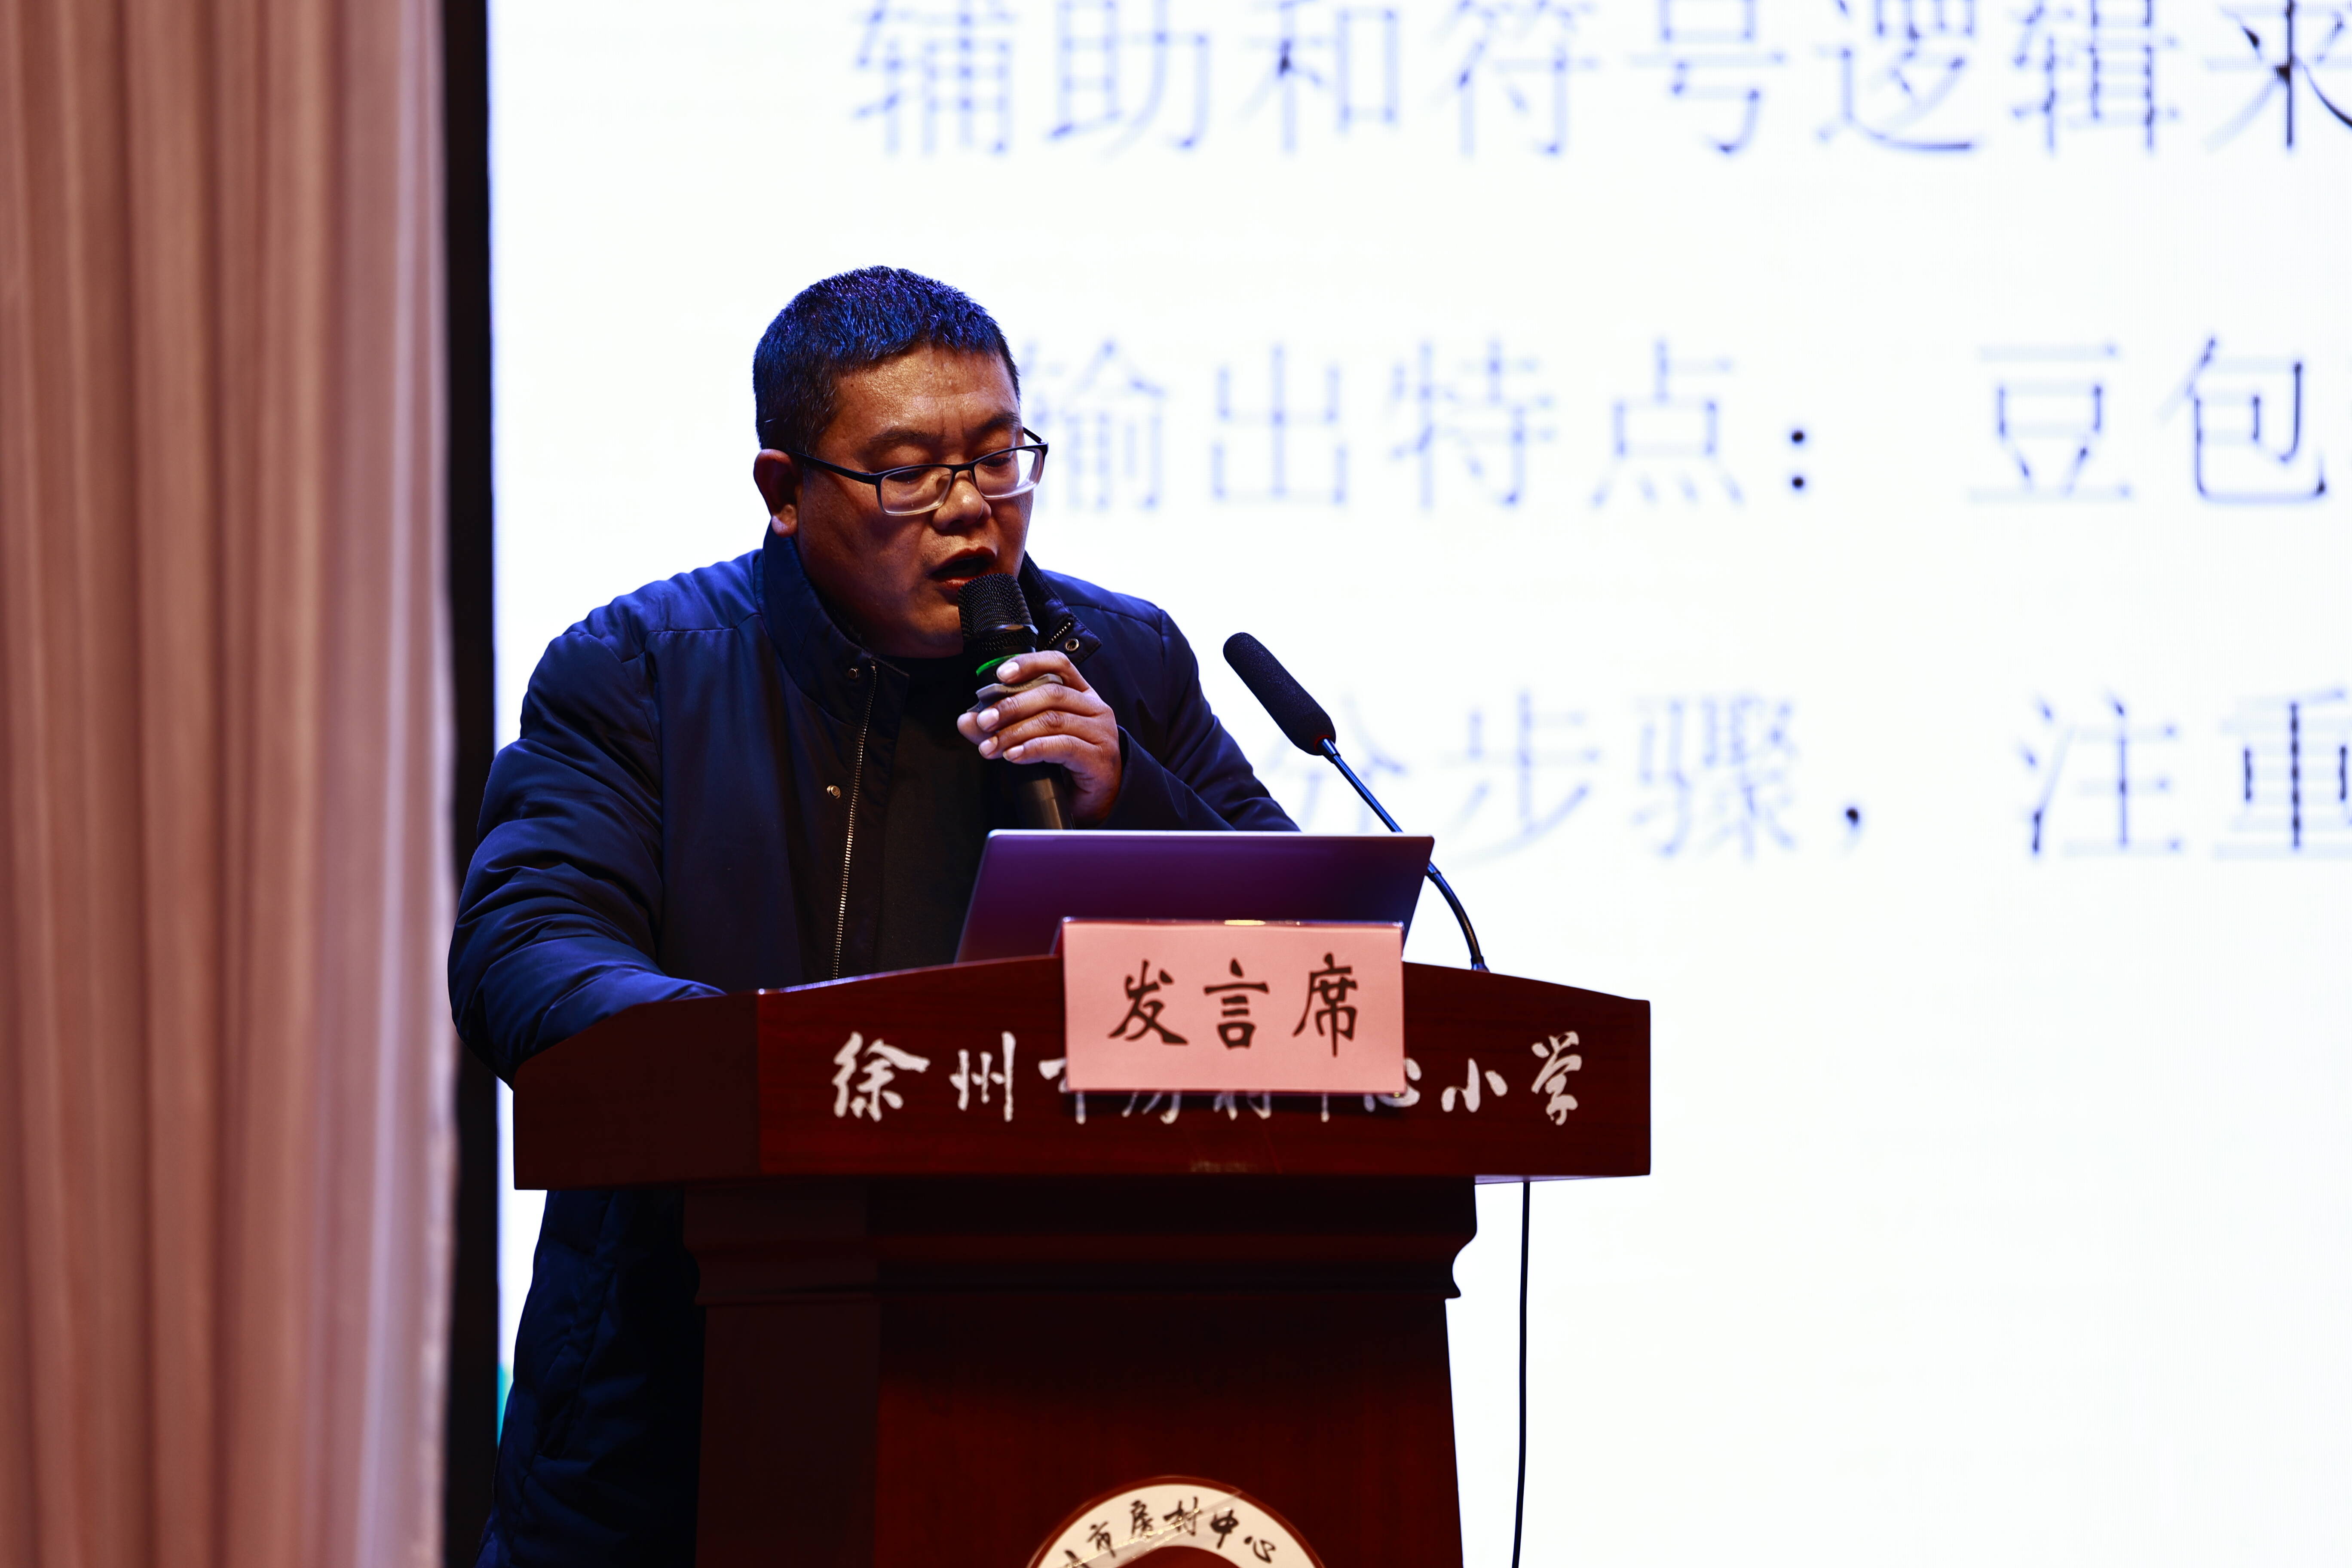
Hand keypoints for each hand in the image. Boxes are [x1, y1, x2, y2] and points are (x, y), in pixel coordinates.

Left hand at [956, 652, 1122, 825]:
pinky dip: (1033, 749)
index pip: (1058, 665)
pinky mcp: (1099, 758)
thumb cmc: (1067, 765)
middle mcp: (1095, 708)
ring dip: (1015, 732)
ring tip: (991, 746)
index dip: (1030, 663)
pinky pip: (1063, 746)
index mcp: (1081, 694)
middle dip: (1011, 706)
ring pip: (1053, 720)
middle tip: (983, 721)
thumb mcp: (1033, 739)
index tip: (1000, 674)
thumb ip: (1002, 727)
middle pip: (1051, 693)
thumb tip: (966, 720)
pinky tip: (1013, 756)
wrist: (1098, 800)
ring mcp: (1100, 733)